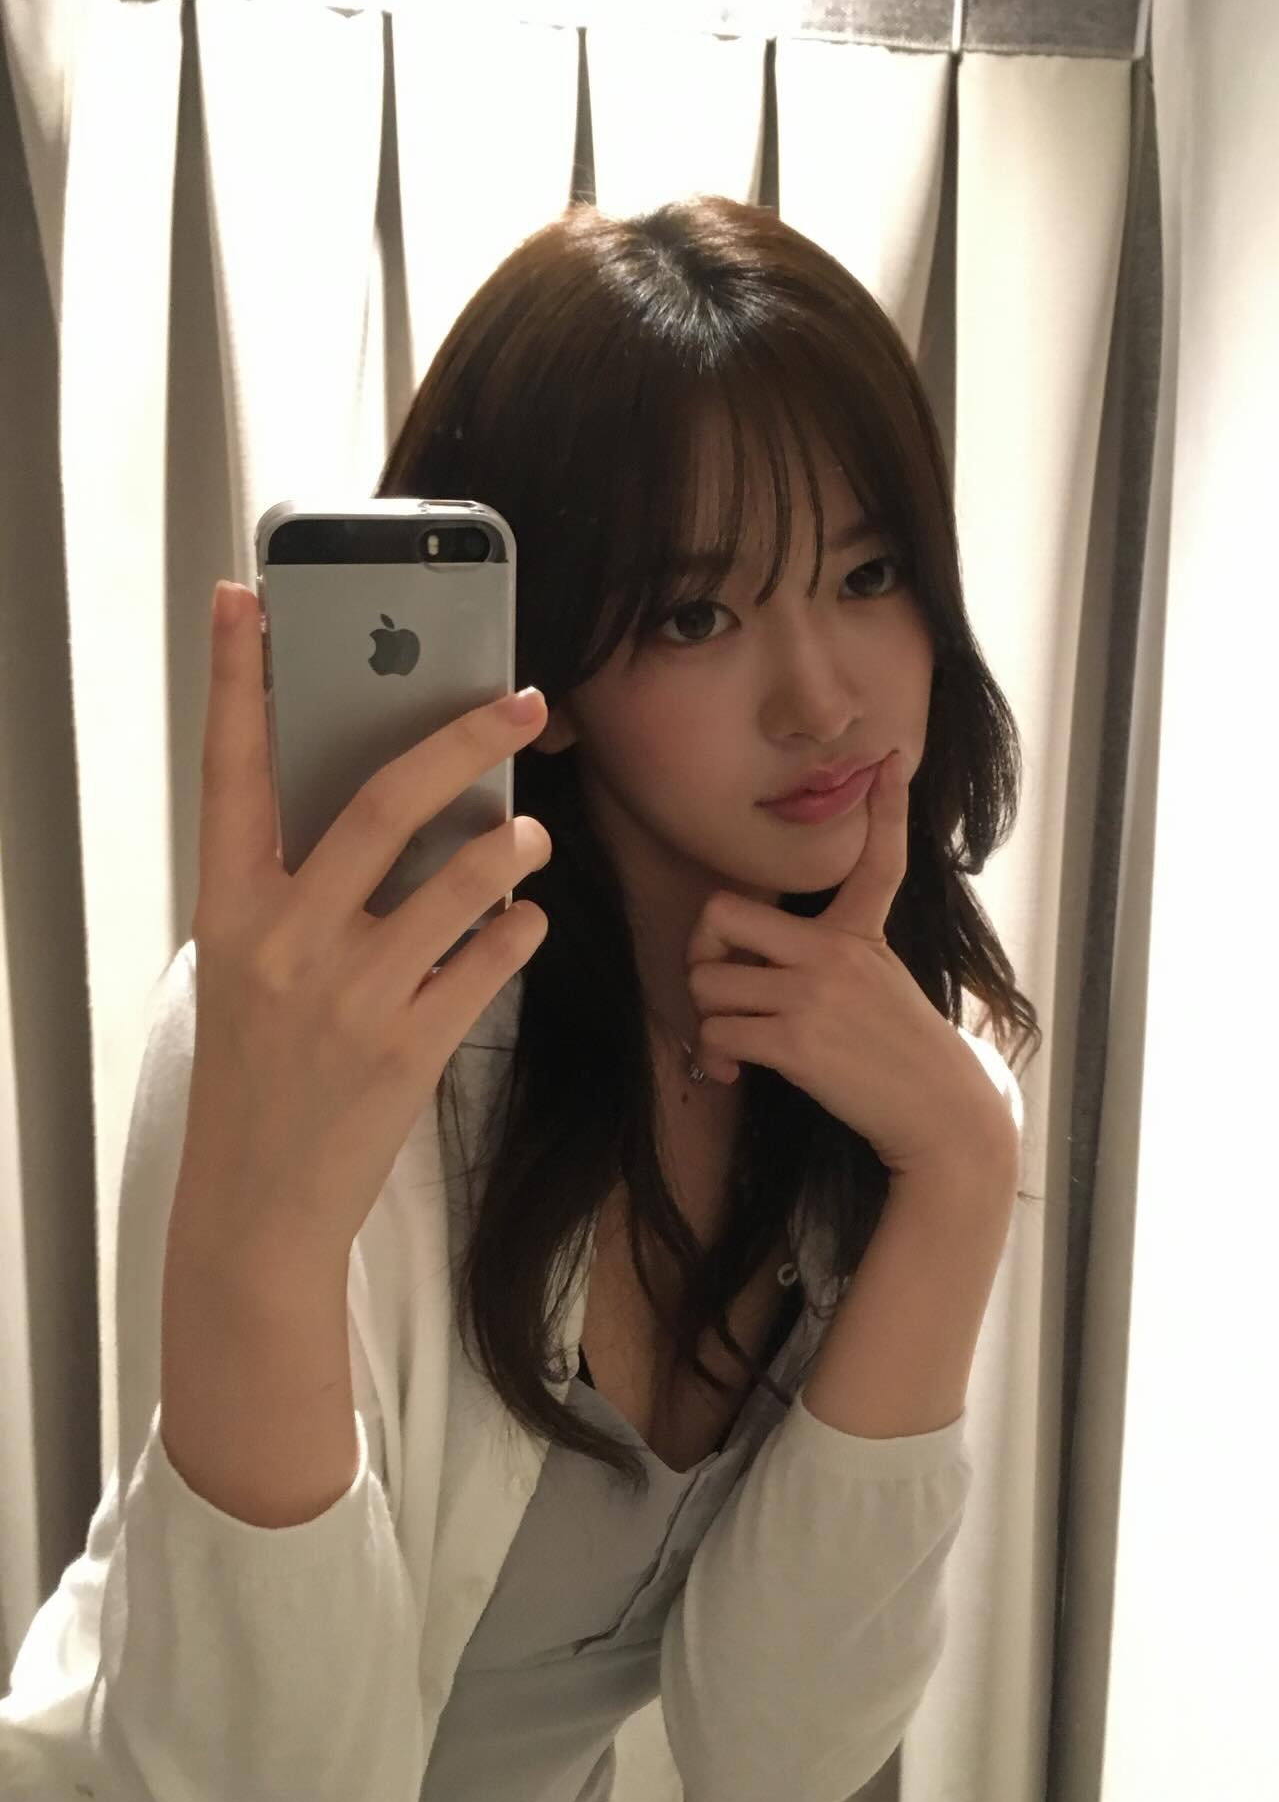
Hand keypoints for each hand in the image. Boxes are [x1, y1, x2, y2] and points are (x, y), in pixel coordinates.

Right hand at [177, 581, 553, 1269]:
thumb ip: (297, 888)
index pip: (229, 772)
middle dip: (460, 739)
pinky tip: (522, 922)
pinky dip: (519, 929)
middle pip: (379, 804)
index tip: (247, 601)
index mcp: (230, 910)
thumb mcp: (249, 967)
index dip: (239, 682)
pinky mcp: (409, 1045)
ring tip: (527, 834)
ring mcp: (350, 995)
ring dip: (510, 844)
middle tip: (521, 701)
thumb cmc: (257, 1071)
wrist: (258, 1200)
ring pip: (458, 879)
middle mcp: (285, 940)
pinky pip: (491, 958)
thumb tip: (392, 803)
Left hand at [685, 750, 1020, 1188]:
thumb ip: (835, 956)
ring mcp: (814, 994)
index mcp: (859, 932)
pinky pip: (717, 1032)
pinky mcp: (798, 1042)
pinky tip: (736, 1072)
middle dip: (700, 952)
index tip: (891, 765)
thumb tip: (769, 964)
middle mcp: (833, 952)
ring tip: (732, 1041)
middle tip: (719, 983)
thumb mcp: (883, 981)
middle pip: (721, 914)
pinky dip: (715, 1056)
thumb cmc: (901, 1052)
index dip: (887, 811)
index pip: (878, 860)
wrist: (937, 1112)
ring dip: (707, 1018)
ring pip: (707, 984)